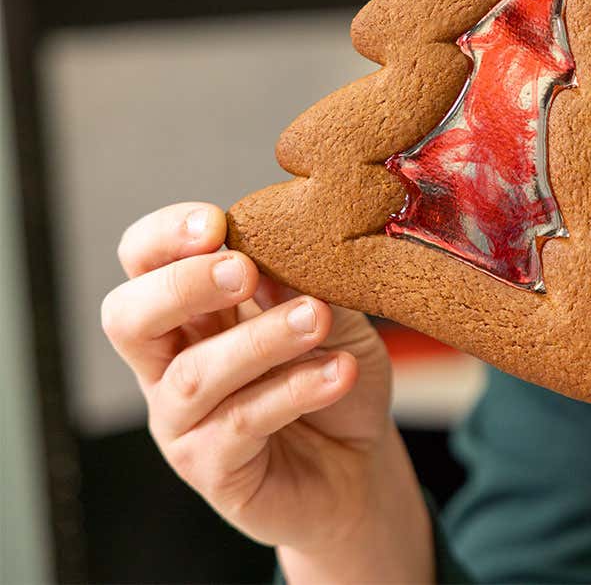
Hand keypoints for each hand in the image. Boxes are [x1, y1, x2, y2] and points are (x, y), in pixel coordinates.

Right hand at [101, 202, 421, 566]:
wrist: (360, 464)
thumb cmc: (334, 375)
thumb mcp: (334, 316)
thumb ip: (303, 286)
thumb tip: (275, 257)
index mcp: (193, 311)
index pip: (145, 262)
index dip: (164, 237)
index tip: (214, 222)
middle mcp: (171, 364)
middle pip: (129, 317)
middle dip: (182, 285)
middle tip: (244, 271)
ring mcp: (183, 421)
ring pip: (194, 374)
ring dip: (259, 339)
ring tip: (318, 318)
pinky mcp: (211, 469)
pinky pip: (240, 424)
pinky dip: (293, 391)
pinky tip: (338, 372)